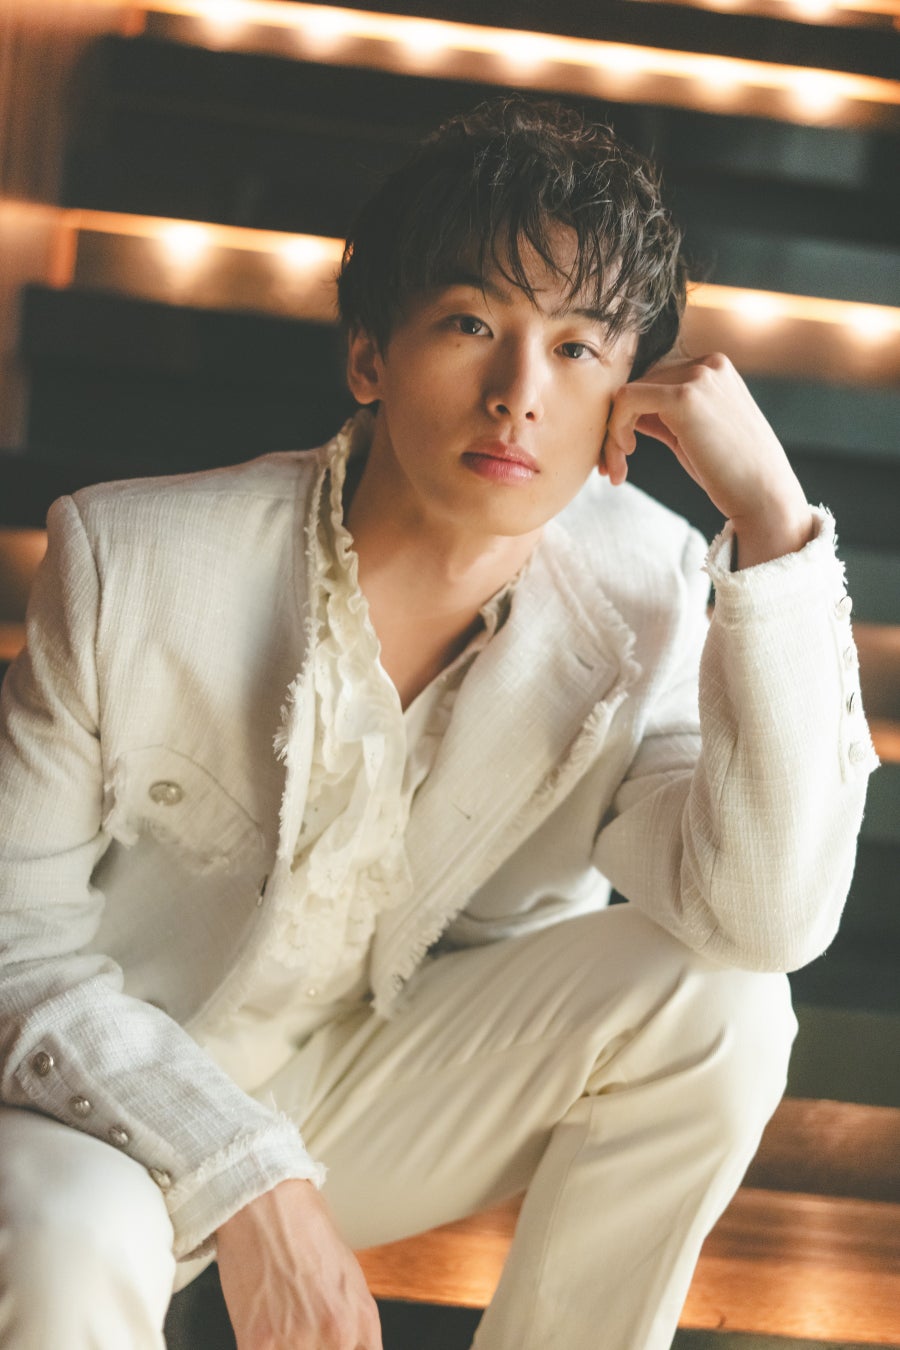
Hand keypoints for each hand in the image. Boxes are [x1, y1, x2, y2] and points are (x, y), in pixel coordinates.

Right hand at [217, 1179, 382, 1348]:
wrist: (265, 1201)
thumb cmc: (304, 1227)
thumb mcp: (348, 1277)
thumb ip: (350, 1322)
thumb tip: (345, 1345)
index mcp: (362, 1321)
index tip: (329, 1345)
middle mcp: (337, 1336)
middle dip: (311, 1347)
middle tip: (298, 1323)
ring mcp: (298, 1342)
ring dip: (282, 1346)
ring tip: (278, 1318)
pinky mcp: (258, 1345)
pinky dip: (259, 1346)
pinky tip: (258, 1326)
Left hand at [602, 351, 814, 567]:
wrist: (764, 496)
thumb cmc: (731, 473)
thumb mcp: (695, 433)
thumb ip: (665, 415)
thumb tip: (626, 413)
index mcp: (715, 369)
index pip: (654, 381)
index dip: (631, 415)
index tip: (622, 453)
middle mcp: (708, 364)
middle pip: (638, 386)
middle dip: (617, 427)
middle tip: (613, 468)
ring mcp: (698, 377)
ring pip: (627, 394)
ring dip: (612, 434)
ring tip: (616, 470)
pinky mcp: (684, 398)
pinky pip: (626, 400)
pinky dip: (616, 428)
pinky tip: (627, 453)